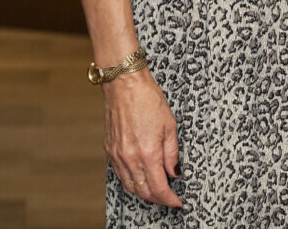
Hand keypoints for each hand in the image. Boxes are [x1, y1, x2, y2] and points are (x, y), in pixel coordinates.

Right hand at [102, 67, 183, 208]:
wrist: (125, 85)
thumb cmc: (148, 99)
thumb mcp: (169, 124)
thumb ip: (172, 153)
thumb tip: (174, 172)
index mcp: (148, 153)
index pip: (159, 188)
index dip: (169, 199)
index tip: (177, 202)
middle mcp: (130, 158)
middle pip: (144, 191)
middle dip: (158, 198)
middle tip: (169, 198)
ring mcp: (118, 156)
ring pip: (130, 187)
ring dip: (144, 193)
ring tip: (156, 191)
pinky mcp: (110, 150)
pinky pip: (120, 175)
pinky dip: (131, 182)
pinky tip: (139, 178)